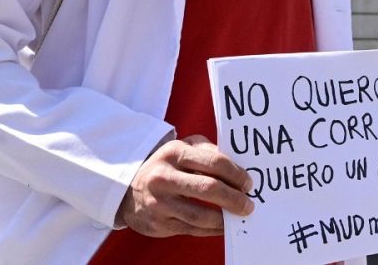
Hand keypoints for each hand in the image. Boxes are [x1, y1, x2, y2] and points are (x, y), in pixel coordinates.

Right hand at [117, 136, 253, 237]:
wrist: (129, 188)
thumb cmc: (168, 165)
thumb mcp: (184, 148)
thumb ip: (209, 152)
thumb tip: (239, 169)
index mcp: (175, 153)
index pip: (214, 162)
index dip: (236, 174)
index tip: (248, 183)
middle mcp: (164, 177)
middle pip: (208, 189)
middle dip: (234, 198)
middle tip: (249, 204)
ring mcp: (159, 202)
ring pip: (200, 215)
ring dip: (224, 218)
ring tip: (238, 216)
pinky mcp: (158, 223)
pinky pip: (192, 229)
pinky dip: (212, 229)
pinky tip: (223, 226)